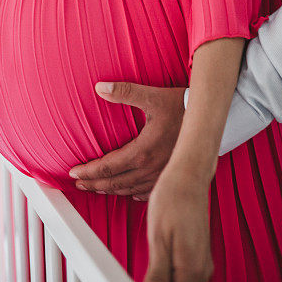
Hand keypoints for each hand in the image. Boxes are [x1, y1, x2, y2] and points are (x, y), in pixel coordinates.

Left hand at [69, 82, 184, 198]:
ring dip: (111, 190)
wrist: (208, 118)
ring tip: (97, 188)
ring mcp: (162, 174)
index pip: (108, 167)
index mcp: (143, 151)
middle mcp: (151, 168)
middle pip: (116, 183)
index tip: (74, 173)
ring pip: (130, 189)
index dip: (89, 171)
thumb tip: (100, 87)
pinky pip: (148, 191)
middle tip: (78, 184)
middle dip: (94, 185)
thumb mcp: (151, 96)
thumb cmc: (180, 105)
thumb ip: (124, 92)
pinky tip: (128, 193)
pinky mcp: (170, 173)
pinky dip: (133, 193)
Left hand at [144, 166, 212, 281]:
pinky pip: (183, 273)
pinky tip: (158, 258)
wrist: (188, 174)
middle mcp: (201, 271)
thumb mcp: (158, 239)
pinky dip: (168, 271)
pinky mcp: (198, 255)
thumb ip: (157, 274)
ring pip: (178, 281)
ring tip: (149, 263)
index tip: (128, 279)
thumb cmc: (173, 197)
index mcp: (191, 271)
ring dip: (162, 278)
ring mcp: (201, 263)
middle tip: (138, 270)